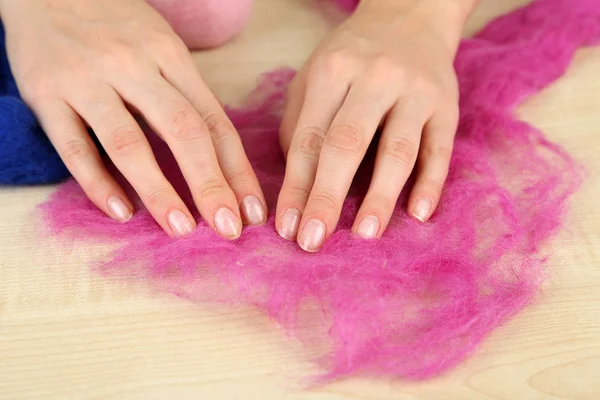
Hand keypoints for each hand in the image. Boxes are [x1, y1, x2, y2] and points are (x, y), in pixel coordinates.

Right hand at [1, 0, 266, 237]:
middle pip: (183, 131)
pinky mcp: (45, 92)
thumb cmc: (116, 26)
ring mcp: (87, 79)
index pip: (214, 121)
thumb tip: (220, 160)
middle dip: (210, 184)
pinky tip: (120, 212)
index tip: (252, 211)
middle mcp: (134, 66)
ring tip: (181, 228)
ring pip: (129, 142)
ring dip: (159, 190)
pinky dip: (97, 183)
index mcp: (171, 56)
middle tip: (228, 229)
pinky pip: (73, 145)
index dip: (237, 170)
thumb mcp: (161, 47)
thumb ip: (186, 96)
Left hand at [276, 0, 471, 251]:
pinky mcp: (447, 105)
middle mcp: (374, 78)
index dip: (295, 187)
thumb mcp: (314, 76)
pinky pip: (440, 149)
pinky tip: (419, 213)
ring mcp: (415, 91)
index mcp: (333, 72)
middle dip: (327, 197)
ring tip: (365, 235)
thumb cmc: (352, 58)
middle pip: (347, 145)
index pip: (309, 139)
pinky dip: (431, 182)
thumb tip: (296, 184)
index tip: (285, 228)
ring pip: (397, 150)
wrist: (410, 16)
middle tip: (313, 242)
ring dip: (380, 196)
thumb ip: (299, 123)